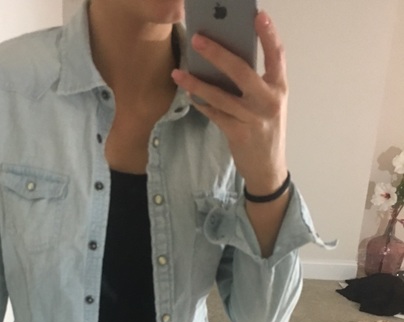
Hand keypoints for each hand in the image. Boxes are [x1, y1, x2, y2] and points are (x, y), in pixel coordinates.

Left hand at [172, 11, 288, 195]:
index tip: (257, 14)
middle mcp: (268, 100)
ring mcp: (253, 117)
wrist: (268, 168)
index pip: (277, 55)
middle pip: (241, 70)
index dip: (268, 34)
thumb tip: (226, 61)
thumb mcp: (268, 104)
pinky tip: (189, 95)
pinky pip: (214, 114)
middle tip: (197, 39)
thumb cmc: (265, 130)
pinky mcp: (238, 133)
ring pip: (220, 95)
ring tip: (179, 72)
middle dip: (217, 53)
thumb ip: (255, 84)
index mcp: (280, 88)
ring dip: (196, 83)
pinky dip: (201, 104)